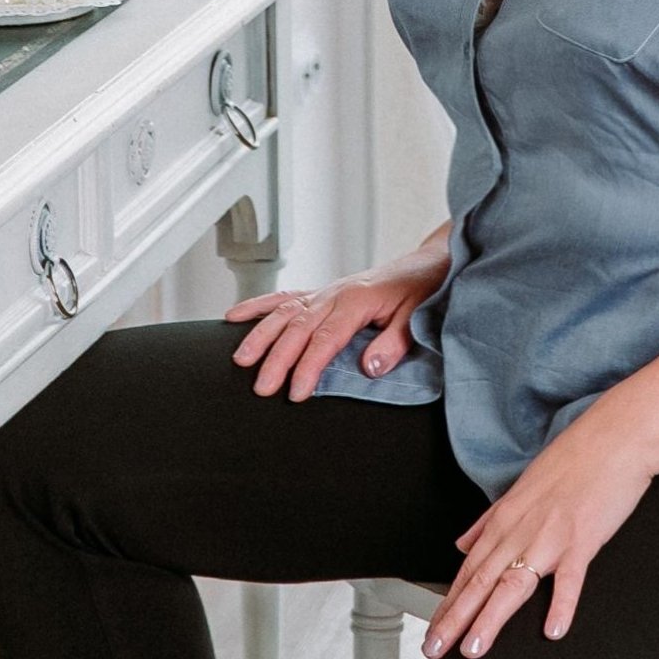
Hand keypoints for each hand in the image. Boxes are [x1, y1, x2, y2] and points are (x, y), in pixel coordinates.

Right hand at [222, 244, 448, 400]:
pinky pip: (284, 298)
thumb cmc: (420, 291)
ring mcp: (325, 292)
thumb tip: (369, 367)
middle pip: (298, 326)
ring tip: (241, 359)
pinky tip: (235, 317)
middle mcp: (335, 294)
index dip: (308, 366)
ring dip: (260, 335)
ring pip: (284, 311)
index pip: (326, 338)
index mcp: (357, 300)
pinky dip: (258, 307)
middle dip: (277, 358)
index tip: (296, 392)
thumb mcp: (416, 318)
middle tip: (261, 387)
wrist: (423, 265)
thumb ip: (394, 343)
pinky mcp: (320, 293)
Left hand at [423, 412, 652, 658]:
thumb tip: (461, 543)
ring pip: (512, 585)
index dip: (448, 603)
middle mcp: (521, 530)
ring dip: (490, 619)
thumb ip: (488, 520)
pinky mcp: (582, 540)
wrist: (612, 440)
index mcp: (505, 519)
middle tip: (434, 648)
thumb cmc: (570, 462)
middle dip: (455, 618)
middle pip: (480, 581)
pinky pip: (569, 578)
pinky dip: (560, 605)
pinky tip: (552, 630)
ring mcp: (550, 537)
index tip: (434, 630)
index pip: (468, 569)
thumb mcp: (520, 488)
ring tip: (473, 649)